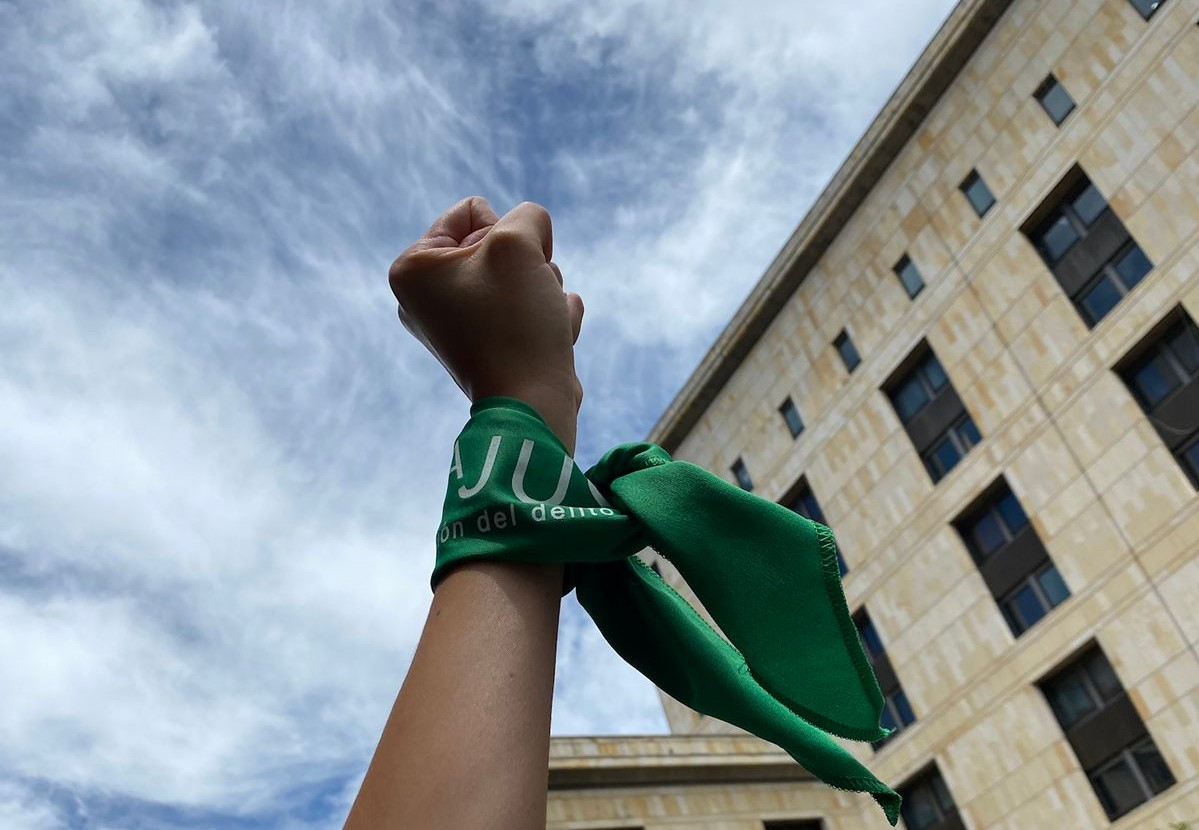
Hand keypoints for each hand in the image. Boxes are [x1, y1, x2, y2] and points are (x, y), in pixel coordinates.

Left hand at [389, 197, 584, 451]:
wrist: (532, 403)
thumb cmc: (516, 320)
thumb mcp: (520, 242)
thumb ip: (527, 217)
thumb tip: (532, 241)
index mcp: (411, 269)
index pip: (474, 211)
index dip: (507, 232)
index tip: (508, 269)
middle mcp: (423, 298)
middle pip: (495, 247)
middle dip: (526, 264)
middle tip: (527, 296)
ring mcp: (453, 326)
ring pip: (516, 278)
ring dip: (542, 289)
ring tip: (541, 319)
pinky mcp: (483, 348)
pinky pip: (522, 311)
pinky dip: (546, 316)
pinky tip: (553, 335)